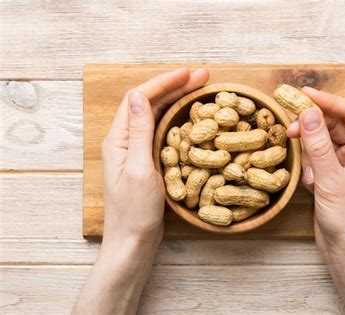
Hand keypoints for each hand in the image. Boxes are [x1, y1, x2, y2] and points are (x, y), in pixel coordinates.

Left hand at [74, 68, 209, 314]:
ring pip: (158, 117)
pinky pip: (163, 133)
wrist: (133, 242)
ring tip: (202, 90)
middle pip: (150, 105)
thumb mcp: (139, 170)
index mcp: (118, 140)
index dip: (162, 83)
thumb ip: (138, 133)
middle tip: (203, 77)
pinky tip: (194, 117)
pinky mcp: (148, 162)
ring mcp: (137, 152)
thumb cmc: (135, 212)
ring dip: (178, 101)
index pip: (139, 99)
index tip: (186, 73)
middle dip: (175, 87)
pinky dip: (179, 120)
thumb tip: (139, 96)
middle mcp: (126, 142)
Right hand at [287, 88, 344, 313]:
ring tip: (307, 170)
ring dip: (310, 150)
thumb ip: (318, 145)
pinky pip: (317, 158)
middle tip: (291, 125)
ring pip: (323, 142)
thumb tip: (307, 113)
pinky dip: (310, 166)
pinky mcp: (333, 177)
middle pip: (336, 125)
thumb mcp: (331, 180)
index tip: (304, 94)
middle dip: (313, 125)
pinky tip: (310, 184)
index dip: (330, 101)